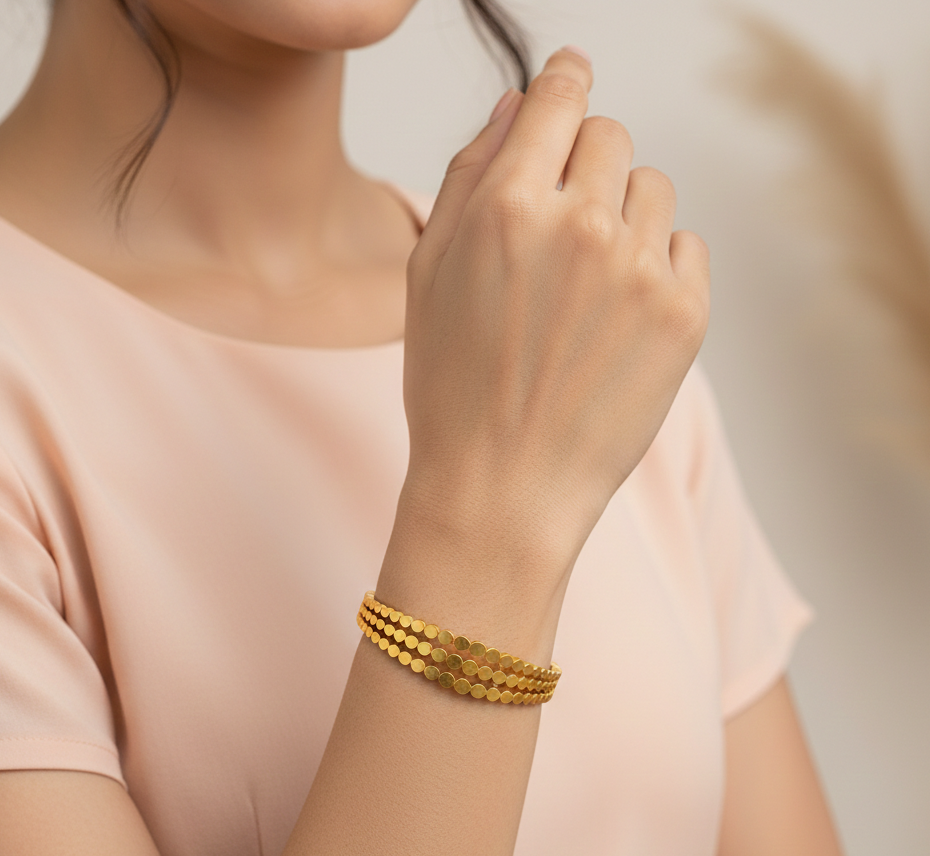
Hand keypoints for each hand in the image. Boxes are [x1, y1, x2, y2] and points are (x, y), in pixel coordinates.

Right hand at [399, 47, 709, 575]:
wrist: (503, 489)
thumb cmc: (454, 391)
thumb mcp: (427, 275)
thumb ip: (469, 173)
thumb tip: (517, 106)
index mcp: (507, 205)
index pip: (559, 95)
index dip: (566, 82)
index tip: (572, 81)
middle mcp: (580, 224)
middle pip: (610, 136)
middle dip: (584, 166)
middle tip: (559, 232)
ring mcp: (640, 269)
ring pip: (652, 189)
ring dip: (622, 218)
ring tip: (584, 291)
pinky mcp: (685, 314)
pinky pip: (685, 246)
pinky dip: (656, 267)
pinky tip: (616, 320)